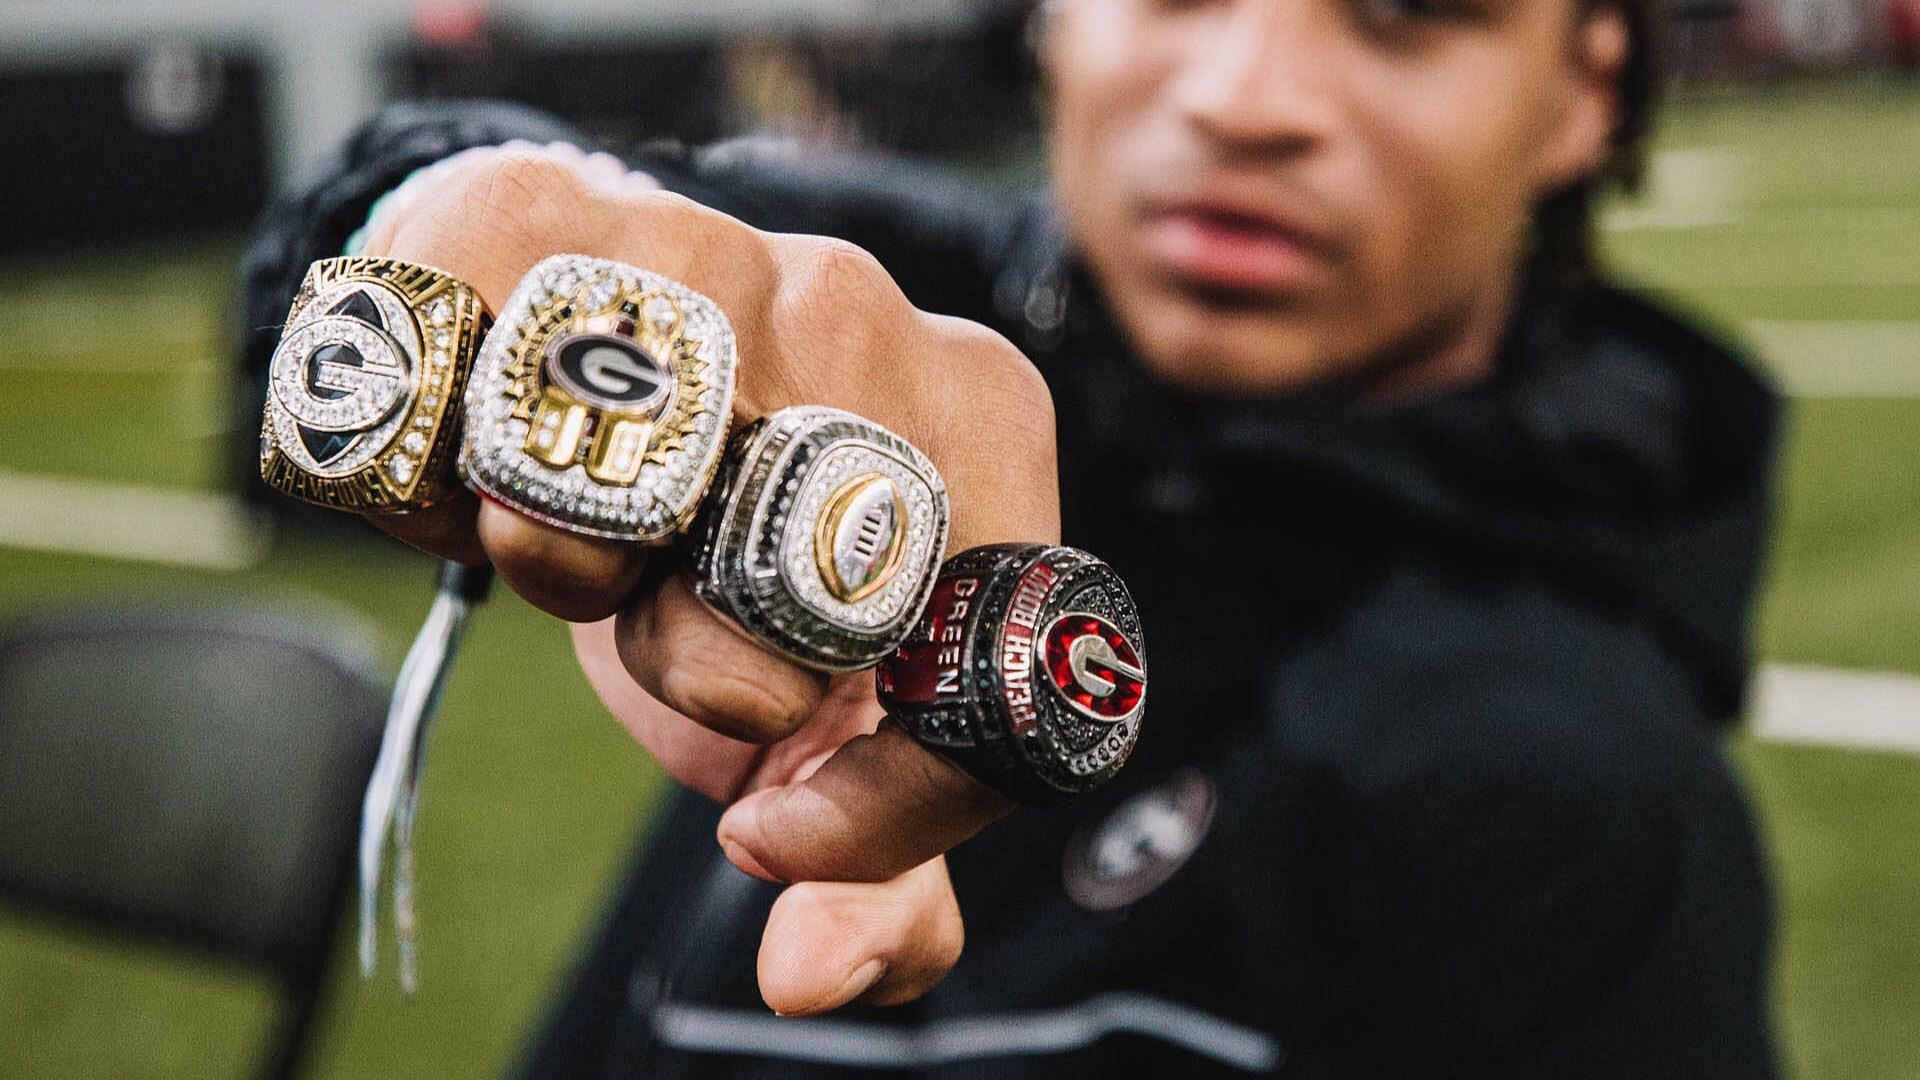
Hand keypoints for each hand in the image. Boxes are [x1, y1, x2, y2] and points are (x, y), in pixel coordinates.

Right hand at [351, 146, 1060, 1011]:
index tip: (766, 833)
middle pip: (802, 591)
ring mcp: (717, 246)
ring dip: (575, 564)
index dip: (883, 803)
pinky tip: (486, 454)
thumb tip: (820, 974)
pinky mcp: (553, 210)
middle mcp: (875, 317)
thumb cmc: (719, 542)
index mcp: (986, 435)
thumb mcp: (823, 700)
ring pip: (629, 488)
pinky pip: (475, 381)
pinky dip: (453, 469)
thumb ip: (876, 847)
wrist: (574, 351)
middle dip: (708, 666)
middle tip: (667, 625)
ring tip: (576, 529)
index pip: (989, 671)